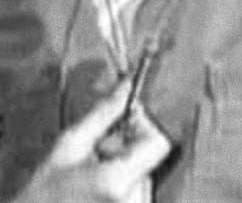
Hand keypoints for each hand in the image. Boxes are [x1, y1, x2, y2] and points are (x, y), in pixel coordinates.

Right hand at [15, 81, 170, 202]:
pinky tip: (100, 184)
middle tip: (99, 149)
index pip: (160, 140)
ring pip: (145, 169)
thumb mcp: (70, 145)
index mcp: (117, 180)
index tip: (127, 119)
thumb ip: (103, 114)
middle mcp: (132, 199)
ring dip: (125, 162)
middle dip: (128, 143)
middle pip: (150, 154)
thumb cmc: (44, 193)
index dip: (146, 123)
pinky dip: (124, 180)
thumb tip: (126, 86)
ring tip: (95, 170)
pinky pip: (139, 188)